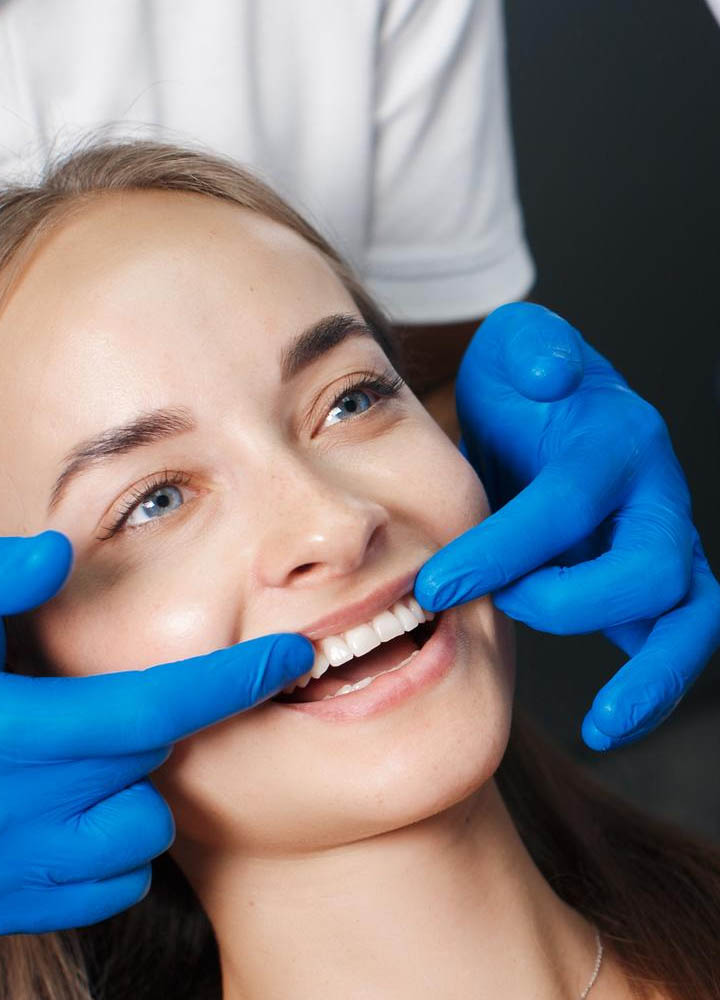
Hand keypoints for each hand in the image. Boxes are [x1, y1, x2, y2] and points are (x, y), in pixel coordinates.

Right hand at [0, 532, 311, 932]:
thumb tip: (60, 551)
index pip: (141, 711)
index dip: (225, 683)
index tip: (292, 656)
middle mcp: (1, 816)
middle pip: (147, 768)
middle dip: (162, 725)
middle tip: (112, 698)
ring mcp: (4, 871)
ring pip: (139, 834)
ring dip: (133, 787)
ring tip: (80, 754)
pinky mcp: (6, 906)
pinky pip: (111, 883)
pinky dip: (111, 840)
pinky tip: (69, 803)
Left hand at [414, 303, 719, 750]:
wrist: (548, 414)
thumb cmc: (525, 387)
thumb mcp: (519, 349)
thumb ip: (534, 349)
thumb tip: (551, 376)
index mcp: (615, 441)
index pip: (564, 505)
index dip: (500, 550)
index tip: (431, 587)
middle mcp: (653, 496)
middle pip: (647, 566)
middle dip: (564, 602)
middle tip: (495, 610)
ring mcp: (662, 543)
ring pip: (691, 616)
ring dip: (652, 676)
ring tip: (604, 727)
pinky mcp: (653, 584)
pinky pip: (674, 640)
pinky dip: (653, 686)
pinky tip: (614, 725)